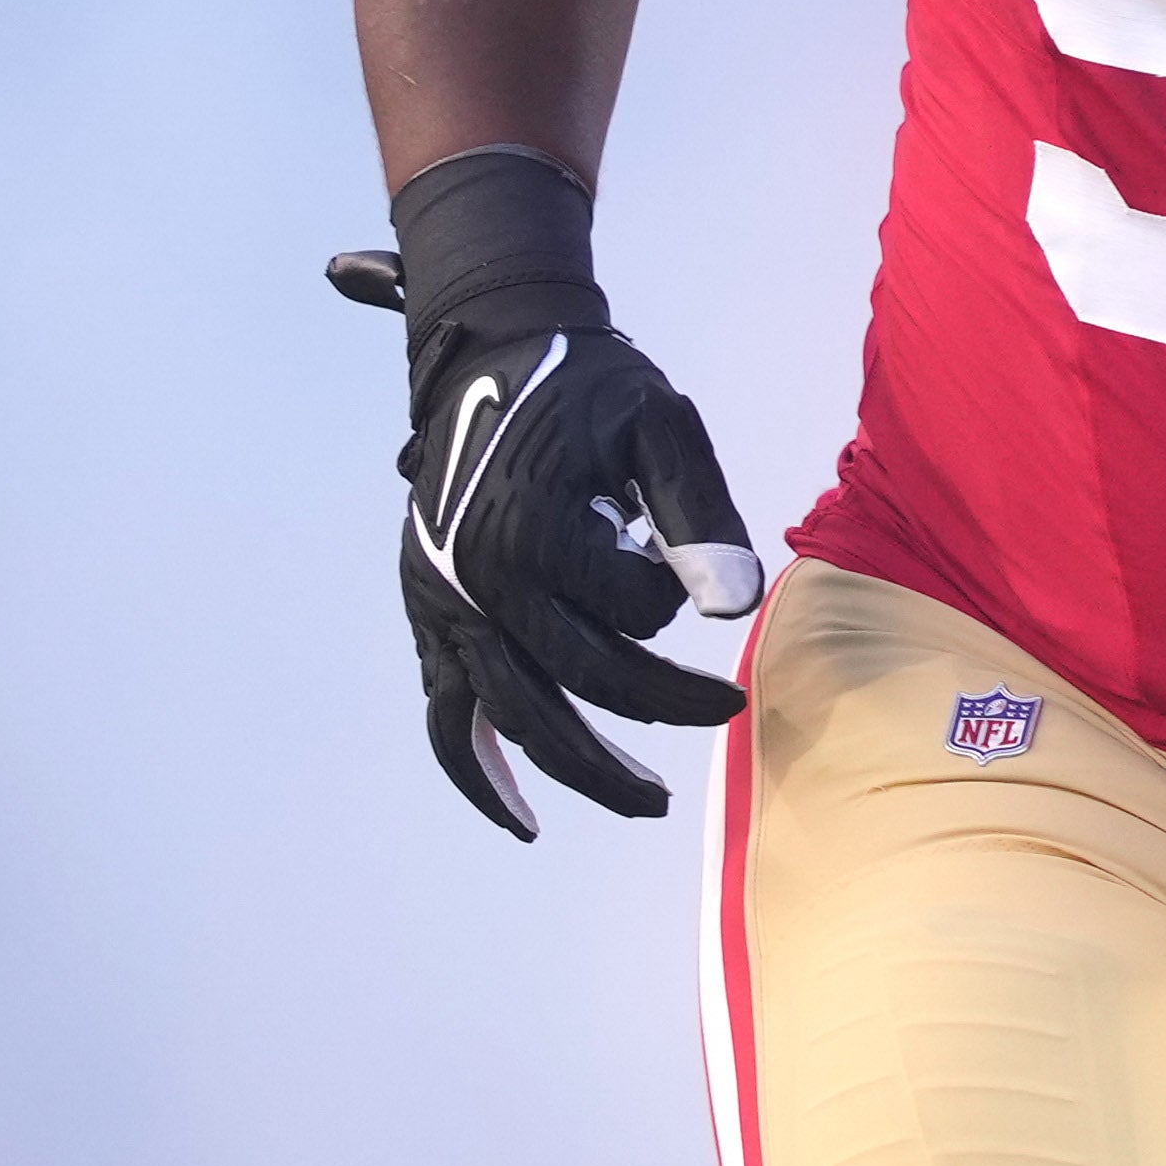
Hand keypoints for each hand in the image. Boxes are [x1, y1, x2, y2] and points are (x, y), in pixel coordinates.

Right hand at [336, 151, 766, 837]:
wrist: (493, 351)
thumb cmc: (588, 388)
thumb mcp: (659, 425)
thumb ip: (698, 514)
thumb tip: (736, 608)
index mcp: (536, 530)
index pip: (634, 614)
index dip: (678, 600)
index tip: (700, 569)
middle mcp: (481, 579)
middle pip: (581, 680)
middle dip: (662, 708)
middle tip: (729, 714)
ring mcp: (447, 605)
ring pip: (516, 717)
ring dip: (581, 768)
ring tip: (646, 800)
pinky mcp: (429, 615)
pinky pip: (447, 715)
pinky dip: (479, 770)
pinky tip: (520, 814)